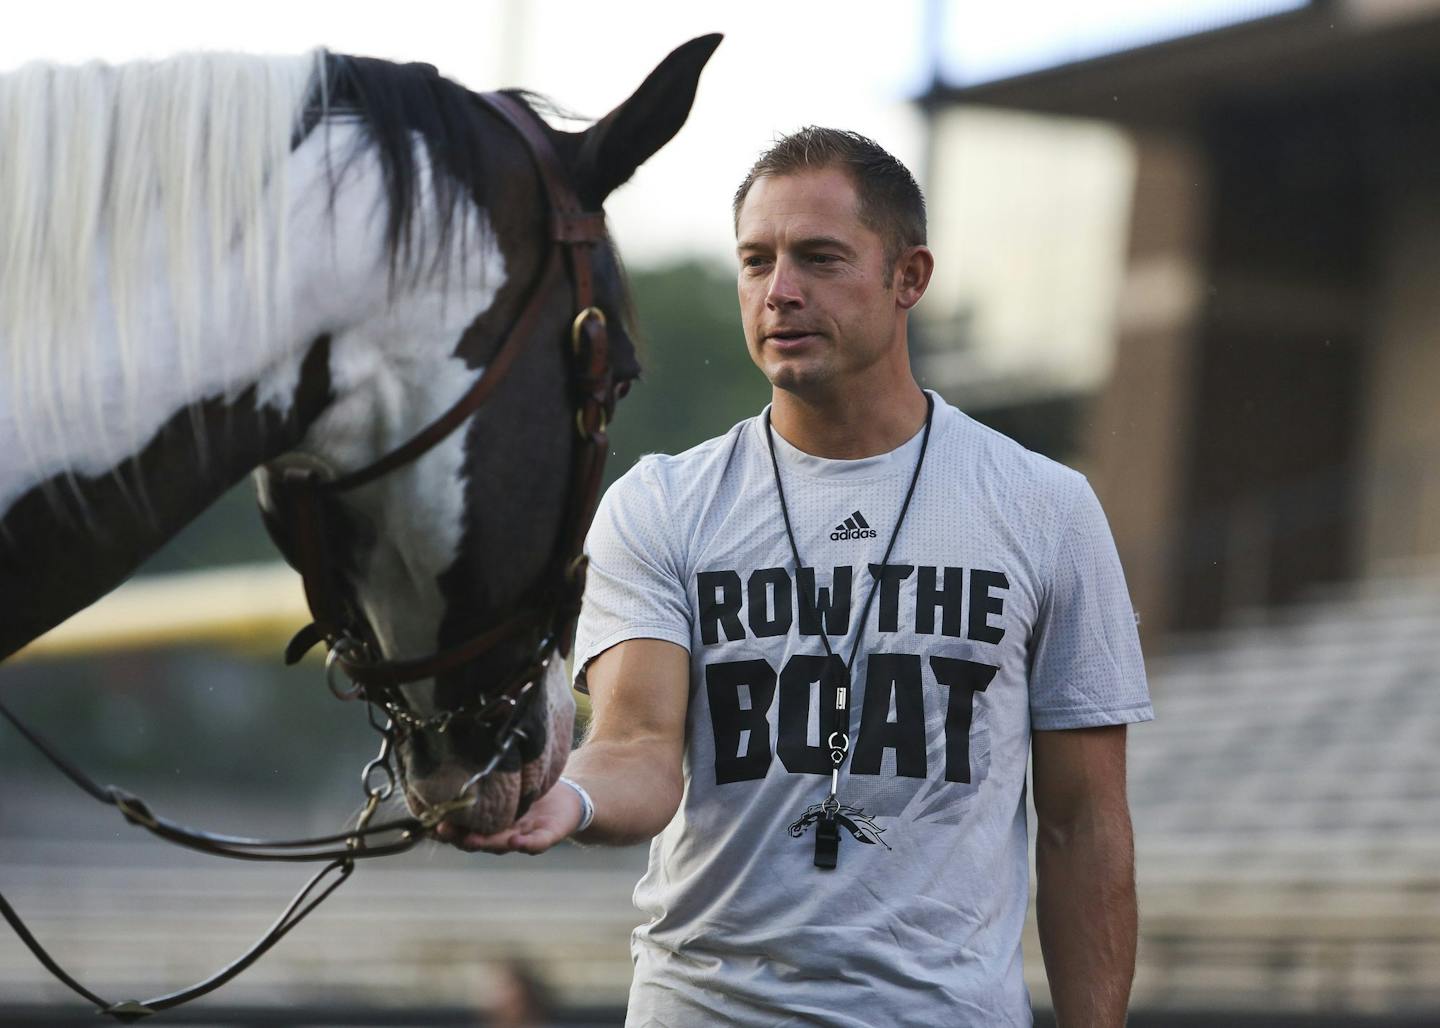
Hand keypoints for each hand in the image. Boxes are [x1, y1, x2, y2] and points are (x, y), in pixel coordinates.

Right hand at [434, 780, 582, 854]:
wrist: (568, 799)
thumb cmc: (531, 788)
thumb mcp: (507, 778)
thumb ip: (485, 771)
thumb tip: (457, 745)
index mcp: (488, 822)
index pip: (463, 826)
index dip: (445, 825)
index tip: (427, 819)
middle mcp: (502, 833)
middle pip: (476, 839)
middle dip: (458, 836)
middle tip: (441, 829)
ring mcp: (524, 836)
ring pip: (501, 844)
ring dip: (486, 843)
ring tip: (470, 840)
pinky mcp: (548, 836)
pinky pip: (536, 843)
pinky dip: (526, 844)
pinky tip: (517, 842)